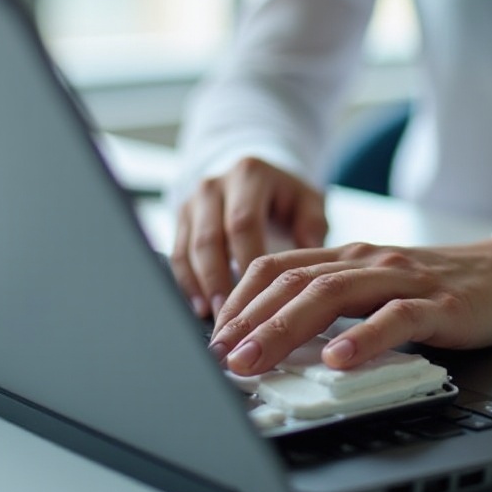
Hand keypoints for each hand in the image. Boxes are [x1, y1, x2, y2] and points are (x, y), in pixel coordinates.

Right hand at [170, 157, 327, 319]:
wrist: (257, 178)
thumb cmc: (287, 197)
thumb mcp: (310, 202)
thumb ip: (313, 228)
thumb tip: (307, 265)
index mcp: (249, 174)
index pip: (243, 223)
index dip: (247, 261)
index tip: (258, 296)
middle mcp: (215, 185)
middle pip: (209, 237)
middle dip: (218, 280)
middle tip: (230, 316)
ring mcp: (193, 201)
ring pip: (188, 248)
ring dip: (200, 286)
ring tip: (215, 317)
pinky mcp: (181, 218)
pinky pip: (178, 254)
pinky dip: (187, 283)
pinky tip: (200, 307)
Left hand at [207, 236, 491, 374]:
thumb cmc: (432, 289)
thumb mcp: (372, 290)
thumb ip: (330, 305)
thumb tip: (272, 340)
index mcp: (344, 257)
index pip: (276, 268)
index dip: (240, 299)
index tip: (215, 334)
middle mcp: (365, 260)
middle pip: (295, 282)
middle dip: (251, 319)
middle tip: (221, 355)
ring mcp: (401, 279)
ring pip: (333, 294)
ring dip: (288, 328)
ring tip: (259, 360)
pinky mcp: (438, 303)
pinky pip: (395, 317)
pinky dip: (364, 338)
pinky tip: (339, 360)